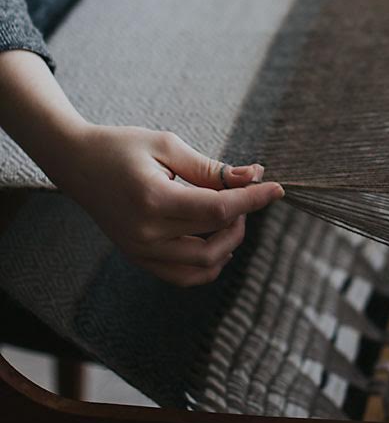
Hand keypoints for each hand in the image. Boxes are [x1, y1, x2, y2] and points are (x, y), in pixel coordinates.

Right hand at [53, 124, 282, 286]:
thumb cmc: (122, 147)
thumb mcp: (168, 146)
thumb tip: (252, 176)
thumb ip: (210, 168)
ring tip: (228, 213)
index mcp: (153, 201)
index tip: (277, 188)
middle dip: (242, 219)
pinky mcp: (139, 258)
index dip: (253, 200)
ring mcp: (140, 251)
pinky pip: (184, 275)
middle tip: (244, 193)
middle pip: (215, 242)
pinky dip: (208, 262)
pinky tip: (213, 235)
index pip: (218, 210)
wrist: (76, 163)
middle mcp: (146, 234)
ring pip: (203, 267)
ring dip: (228, 244)